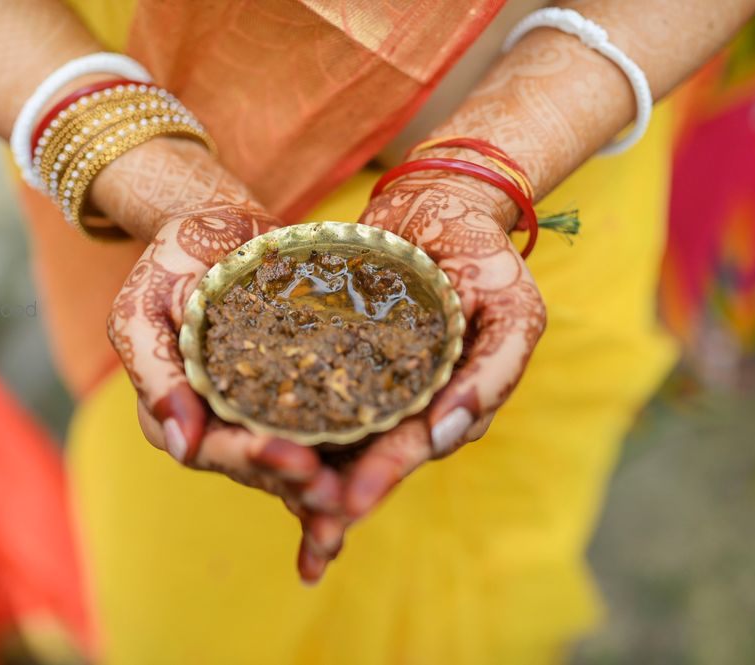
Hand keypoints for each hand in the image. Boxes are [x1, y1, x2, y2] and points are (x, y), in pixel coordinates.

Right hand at [98, 140, 340, 518]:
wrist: (221, 231)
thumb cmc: (174, 263)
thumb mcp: (144, 306)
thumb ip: (154, 371)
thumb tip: (181, 443)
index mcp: (175, 412)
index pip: (212, 449)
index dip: (252, 459)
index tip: (292, 460)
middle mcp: (216, 426)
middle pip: (258, 470)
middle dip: (297, 485)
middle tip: (338, 496)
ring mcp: (256, 420)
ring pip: (291, 467)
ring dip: (323, 489)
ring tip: (358, 499)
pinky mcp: (294, 404)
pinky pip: (318, 441)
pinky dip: (342, 468)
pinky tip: (367, 489)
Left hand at [295, 169, 546, 579]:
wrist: (438, 202)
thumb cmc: (485, 256)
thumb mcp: (513, 310)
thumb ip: (493, 373)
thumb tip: (448, 436)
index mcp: (449, 406)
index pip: (412, 448)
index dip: (382, 476)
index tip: (348, 502)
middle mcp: (403, 402)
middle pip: (361, 452)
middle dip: (328, 486)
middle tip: (290, 510)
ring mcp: (363, 377)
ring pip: (326, 429)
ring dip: (297, 458)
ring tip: (259, 474)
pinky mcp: (329, 349)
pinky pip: (301, 382)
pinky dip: (276, 408)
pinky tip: (241, 424)